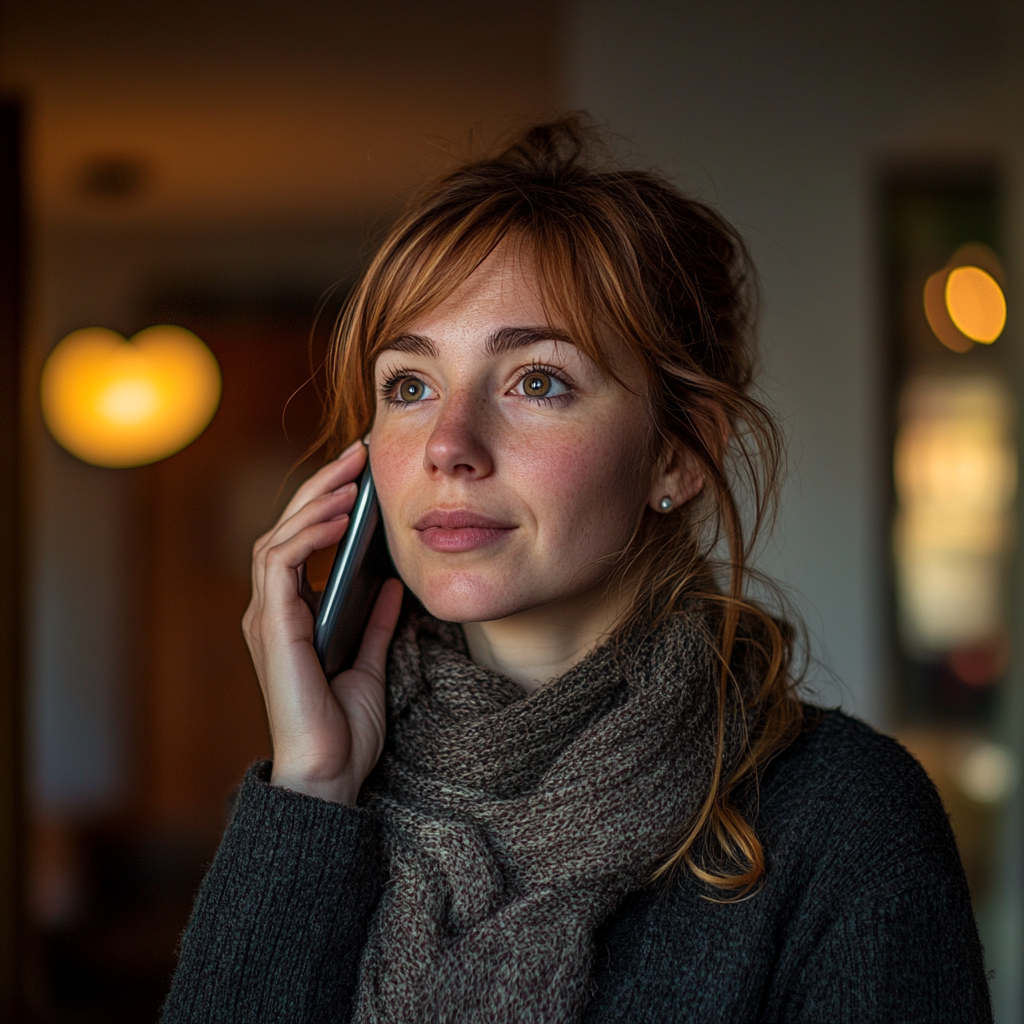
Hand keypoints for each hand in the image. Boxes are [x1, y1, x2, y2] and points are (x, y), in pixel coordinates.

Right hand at [242, 440, 403, 805]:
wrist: (329, 776)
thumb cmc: (344, 729)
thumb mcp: (369, 660)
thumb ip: (375, 621)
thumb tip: (393, 583)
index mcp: (294, 614)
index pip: (302, 542)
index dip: (329, 503)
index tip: (363, 474)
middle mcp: (273, 610)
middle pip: (288, 528)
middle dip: (323, 487)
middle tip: (358, 454)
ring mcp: (268, 617)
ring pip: (279, 538)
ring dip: (315, 502)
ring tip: (351, 477)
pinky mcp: (273, 628)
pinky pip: (281, 565)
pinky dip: (306, 535)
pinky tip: (338, 518)